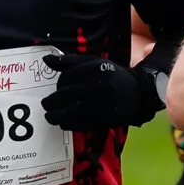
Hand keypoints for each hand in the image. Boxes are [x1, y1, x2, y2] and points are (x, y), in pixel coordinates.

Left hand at [40, 52, 159, 131]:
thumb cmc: (111, 76)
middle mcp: (98, 86)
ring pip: (71, 112)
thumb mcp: (93, 63)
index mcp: (96, 69)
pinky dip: (68, 124)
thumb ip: (69, 62)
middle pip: (66, 95)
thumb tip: (46, 60)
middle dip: (51, 102)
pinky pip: (80, 124)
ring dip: (56, 116)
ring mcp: (101, 105)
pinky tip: (63, 122)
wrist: (138, 94)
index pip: (67, 77)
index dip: (58, 84)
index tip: (56, 88)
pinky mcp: (103, 120)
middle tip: (45, 104)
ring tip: (50, 116)